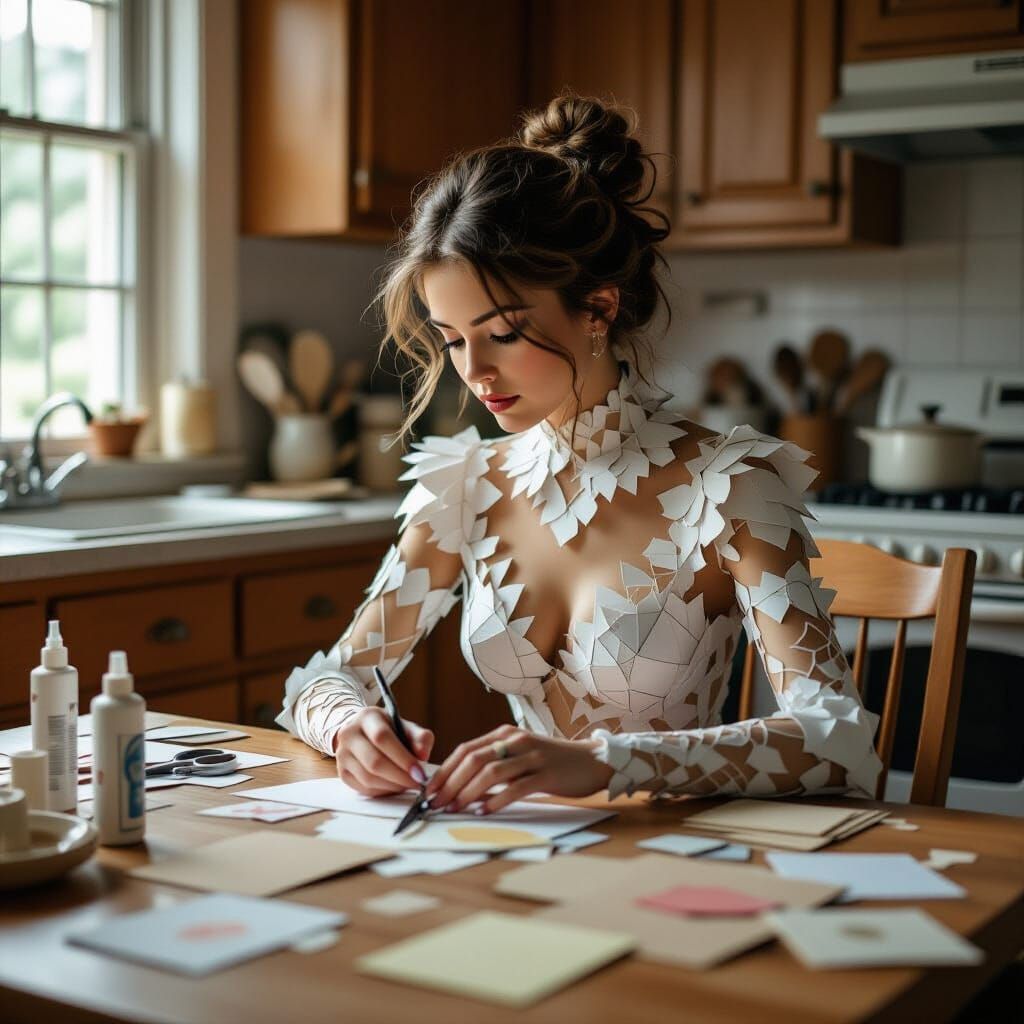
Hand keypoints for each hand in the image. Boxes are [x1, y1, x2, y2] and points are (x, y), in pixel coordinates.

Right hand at [333, 706, 432, 796]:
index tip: (420, 772)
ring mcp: (342, 754)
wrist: (363, 733)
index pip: (382, 738)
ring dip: (393, 786)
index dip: (402, 757)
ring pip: (368, 778)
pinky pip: (364, 788)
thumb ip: (420, 737)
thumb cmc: (389, 730)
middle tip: (417, 782)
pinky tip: (395, 786)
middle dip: (400, 776)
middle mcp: (349, 734)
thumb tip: (423, 756)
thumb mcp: (406, 727)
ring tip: (408, 784)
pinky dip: (383, 791)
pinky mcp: (342, 772)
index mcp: (367, 717)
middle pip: (374, 761)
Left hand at [423, 724, 613, 814]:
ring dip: (468, 792)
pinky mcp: (546, 774)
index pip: (465, 750)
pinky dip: (496, 800)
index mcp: (505, 735)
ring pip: (491, 772)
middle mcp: (515, 741)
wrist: (592, 761)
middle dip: (450, 783)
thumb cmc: (551, 763)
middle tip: (435, 803)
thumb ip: (494, 765)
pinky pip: (516, 787)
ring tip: (454, 808)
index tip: (429, 790)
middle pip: (473, 759)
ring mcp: (531, 755)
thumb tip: (461, 788)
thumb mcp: (519, 756)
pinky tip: (484, 812)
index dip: (444, 770)